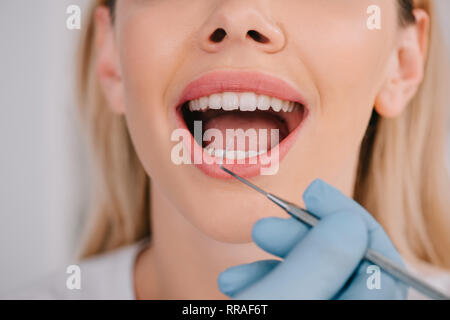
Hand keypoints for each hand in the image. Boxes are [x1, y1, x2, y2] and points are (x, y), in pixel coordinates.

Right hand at [217, 179, 406, 298]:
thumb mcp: (281, 300)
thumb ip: (319, 264)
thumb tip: (348, 222)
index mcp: (359, 309)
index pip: (380, 259)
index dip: (348, 219)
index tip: (311, 193)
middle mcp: (346, 306)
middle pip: (343, 261)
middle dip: (299, 236)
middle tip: (261, 229)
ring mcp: (325, 306)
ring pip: (313, 273)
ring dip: (272, 260)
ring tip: (235, 274)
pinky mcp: (300, 305)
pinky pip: (293, 286)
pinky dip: (265, 279)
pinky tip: (235, 282)